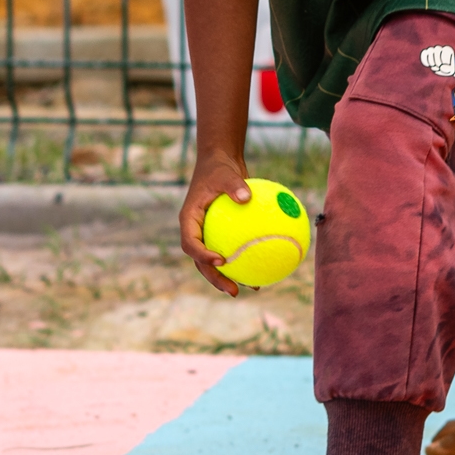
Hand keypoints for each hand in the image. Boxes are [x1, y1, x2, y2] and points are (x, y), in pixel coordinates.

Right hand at [180, 153, 252, 296]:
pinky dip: (246, 260)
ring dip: (231, 277)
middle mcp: (196, 231)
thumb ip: (235, 185)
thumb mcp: (226, 173)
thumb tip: (246, 197)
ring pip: (216, 263)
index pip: (190, 243)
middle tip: (233, 291)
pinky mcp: (221, 235)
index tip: (221, 260)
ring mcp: (208, 235)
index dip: (202, 256)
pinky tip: (265, 271)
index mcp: (189, 220)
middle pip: (201, 262)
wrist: (220, 163)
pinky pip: (233, 251)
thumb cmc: (219, 168)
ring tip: (252, 288)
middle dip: (216, 279)